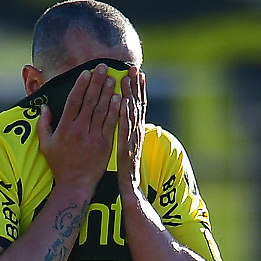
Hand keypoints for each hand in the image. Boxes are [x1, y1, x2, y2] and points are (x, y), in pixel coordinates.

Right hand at [37, 63, 120, 194]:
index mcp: (64, 128)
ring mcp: (93, 137)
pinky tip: (120, 98)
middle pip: (89, 101)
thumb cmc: (60, 164)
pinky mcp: (105, 144)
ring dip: (107, 92)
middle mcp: (79, 130)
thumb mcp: (46, 144)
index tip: (85, 73)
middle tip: (102, 67)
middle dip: (96, 82)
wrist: (75, 184)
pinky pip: (111, 124)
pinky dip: (115, 111)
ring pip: (102, 110)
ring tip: (112, 78)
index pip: (73, 101)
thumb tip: (44, 107)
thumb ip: (44, 124)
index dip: (80, 85)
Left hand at [117, 66, 146, 191]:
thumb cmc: (124, 171)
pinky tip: (122, 103)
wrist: (129, 192)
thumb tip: (123, 119)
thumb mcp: (126, 148)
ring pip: (132, 116)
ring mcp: (132, 142)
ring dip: (130, 96)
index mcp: (135, 132)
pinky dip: (124, 116)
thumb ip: (126, 132)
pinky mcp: (126, 150)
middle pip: (137, 106)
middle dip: (136, 87)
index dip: (138, 90)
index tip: (137, 73)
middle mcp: (136, 134)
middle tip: (134, 69)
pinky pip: (125, 131)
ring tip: (127, 80)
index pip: (137, 106)